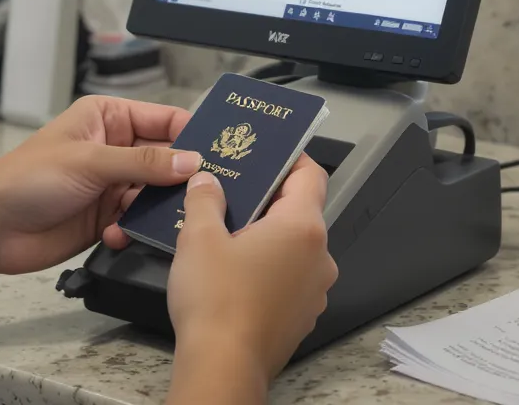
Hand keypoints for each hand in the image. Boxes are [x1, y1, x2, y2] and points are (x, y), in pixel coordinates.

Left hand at [0, 96, 199, 276]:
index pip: (164, 120)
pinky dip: (134, 230)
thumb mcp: (91, 162)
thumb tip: (192, 162)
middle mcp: (113, 148)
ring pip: (155, 194)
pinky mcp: (105, 218)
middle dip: (184, 175)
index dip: (193, 133)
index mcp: (108, 118)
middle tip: (211, 191)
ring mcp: (111, 185)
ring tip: (172, 219)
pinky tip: (118, 234)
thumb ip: (144, 164)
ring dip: (160, 208)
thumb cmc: (29, 178)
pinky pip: (136, 221)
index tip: (223, 150)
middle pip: (166, 159)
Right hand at [166, 157, 337, 393]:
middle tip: (232, 192)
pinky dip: (270, 268)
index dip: (291, 158)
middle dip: (267, 200)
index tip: (266, 152)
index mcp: (302, 227)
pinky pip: (291, 278)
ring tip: (228, 235)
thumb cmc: (216, 298)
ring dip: (268, 237)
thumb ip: (205, 200)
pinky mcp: (303, 316)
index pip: (311, 175)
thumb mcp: (199, 238)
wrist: (223, 366)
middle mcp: (320, 256)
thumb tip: (208, 181)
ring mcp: (316, 290)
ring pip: (295, 248)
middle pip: (301, 212)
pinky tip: (236, 275)